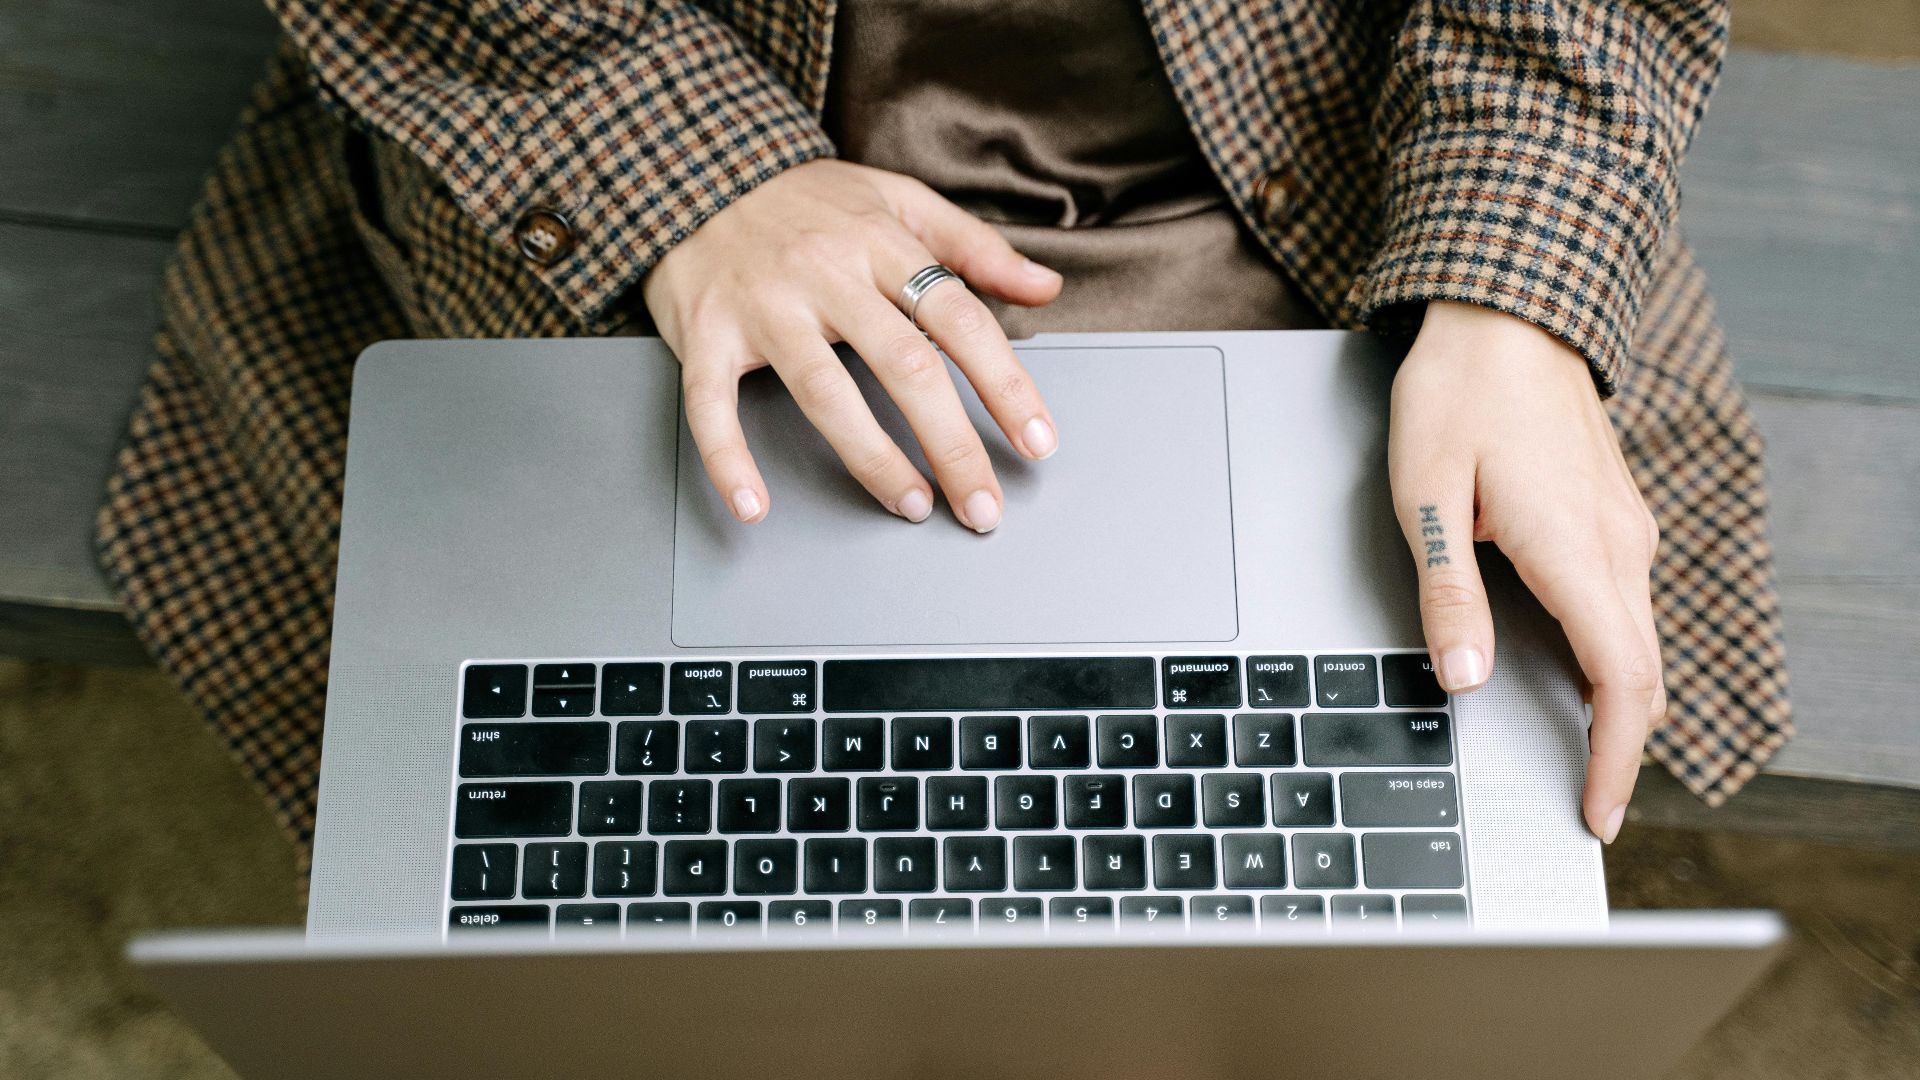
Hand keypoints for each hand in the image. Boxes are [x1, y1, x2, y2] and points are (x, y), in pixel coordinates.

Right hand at [640, 159, 1063, 530]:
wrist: (690, 169)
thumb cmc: (802, 198)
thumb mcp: (896, 199)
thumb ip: (973, 246)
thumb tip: (1046, 286)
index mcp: (880, 244)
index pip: (960, 320)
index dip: (1004, 384)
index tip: (1036, 440)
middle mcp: (826, 275)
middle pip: (905, 366)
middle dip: (952, 444)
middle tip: (982, 504)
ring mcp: (764, 307)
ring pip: (826, 393)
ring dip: (874, 459)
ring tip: (911, 505)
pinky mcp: (707, 334)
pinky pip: (714, 406)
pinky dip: (729, 460)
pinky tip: (754, 506)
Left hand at [1388, 301, 1665, 842]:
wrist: (1508, 309)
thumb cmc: (1460, 391)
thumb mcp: (1427, 494)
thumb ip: (1448, 591)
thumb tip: (1463, 677)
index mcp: (1576, 548)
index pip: (1622, 681)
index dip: (1613, 758)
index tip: (1597, 810)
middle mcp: (1620, 543)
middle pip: (1643, 673)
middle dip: (1620, 746)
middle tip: (1587, 800)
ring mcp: (1626, 526)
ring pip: (1641, 639)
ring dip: (1618, 700)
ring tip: (1581, 750)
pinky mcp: (1615, 512)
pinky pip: (1628, 604)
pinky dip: (1615, 655)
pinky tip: (1578, 671)